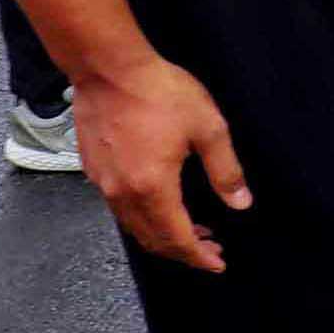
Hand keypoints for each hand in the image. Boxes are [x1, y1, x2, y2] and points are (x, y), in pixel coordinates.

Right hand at [74, 54, 248, 272]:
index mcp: (152, 188)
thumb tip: (240, 203)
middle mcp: (122, 193)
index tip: (217, 264)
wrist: (108, 68)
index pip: (177, 238)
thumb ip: (225, 170)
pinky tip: (160, 205)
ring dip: (162, 235)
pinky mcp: (93, 169)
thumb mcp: (207, 128)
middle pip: (152, 240)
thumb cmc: (158, 92)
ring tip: (191, 231)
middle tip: (209, 248)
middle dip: (182, 251)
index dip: (199, 256)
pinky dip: (142, 218)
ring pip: (133, 226)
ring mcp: (103, 182)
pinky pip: (119, 208)